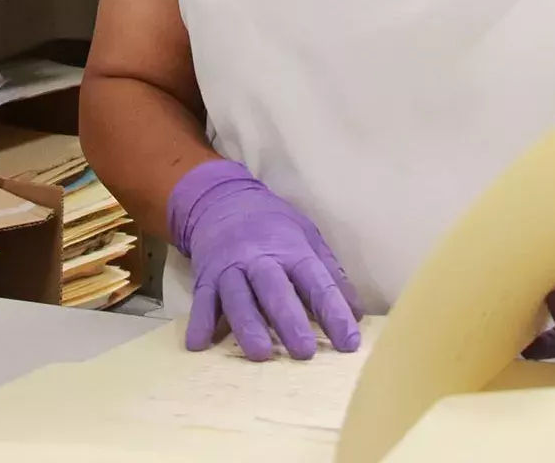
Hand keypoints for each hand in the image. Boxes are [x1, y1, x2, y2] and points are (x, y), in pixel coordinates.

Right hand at [167, 159, 362, 361]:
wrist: (223, 201)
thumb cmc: (273, 225)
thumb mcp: (309, 238)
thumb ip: (331, 274)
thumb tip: (356, 313)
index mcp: (292, 249)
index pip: (317, 283)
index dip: (335, 313)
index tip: (350, 343)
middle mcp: (259, 259)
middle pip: (275, 290)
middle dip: (289, 320)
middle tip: (304, 352)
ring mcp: (229, 268)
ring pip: (238, 298)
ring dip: (248, 325)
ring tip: (260, 353)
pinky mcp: (205, 277)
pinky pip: (202, 301)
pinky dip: (199, 322)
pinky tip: (199, 344)